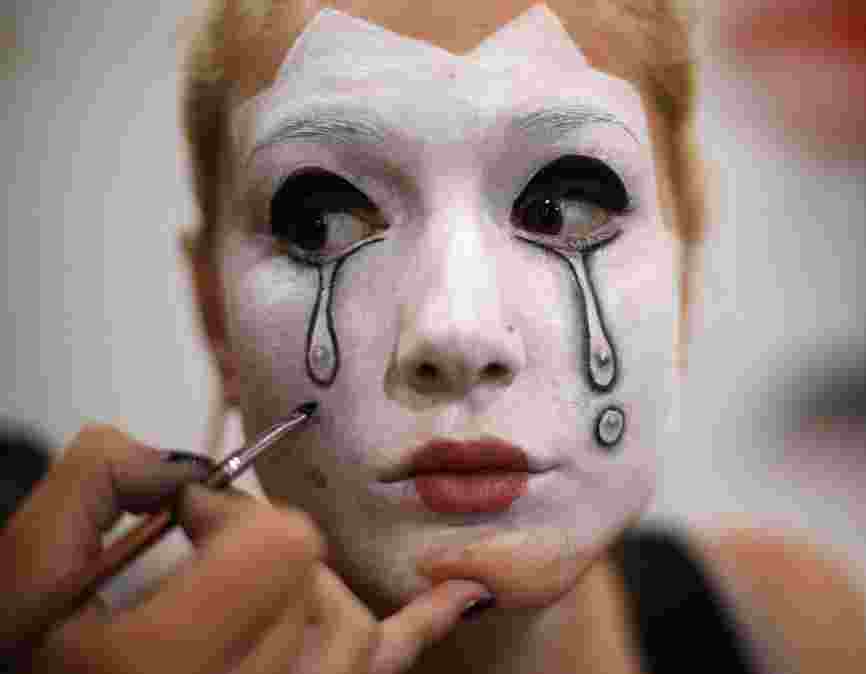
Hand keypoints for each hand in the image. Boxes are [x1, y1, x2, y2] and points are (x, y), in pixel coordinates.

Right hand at [0, 424, 488, 672]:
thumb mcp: (24, 589)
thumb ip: (92, 493)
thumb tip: (177, 462)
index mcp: (168, 669)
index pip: (274, 546)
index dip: (228, 510)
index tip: (189, 510)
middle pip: (315, 577)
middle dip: (262, 540)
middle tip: (212, 540)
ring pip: (353, 623)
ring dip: (309, 584)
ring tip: (249, 584)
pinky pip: (386, 667)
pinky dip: (425, 626)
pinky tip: (461, 595)